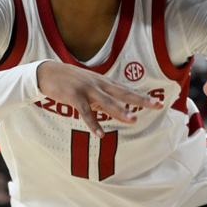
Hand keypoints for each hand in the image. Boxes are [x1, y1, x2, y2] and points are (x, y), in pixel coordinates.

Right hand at [36, 61, 161, 137]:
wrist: (47, 73)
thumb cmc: (72, 82)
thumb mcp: (92, 90)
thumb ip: (107, 102)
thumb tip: (122, 114)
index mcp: (105, 83)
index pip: (127, 91)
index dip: (143, 97)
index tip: (159, 103)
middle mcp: (99, 85)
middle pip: (123, 93)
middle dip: (141, 100)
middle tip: (157, 105)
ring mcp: (87, 89)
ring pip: (107, 101)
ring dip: (121, 111)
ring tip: (134, 119)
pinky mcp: (74, 96)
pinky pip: (85, 112)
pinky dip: (93, 123)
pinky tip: (100, 134)